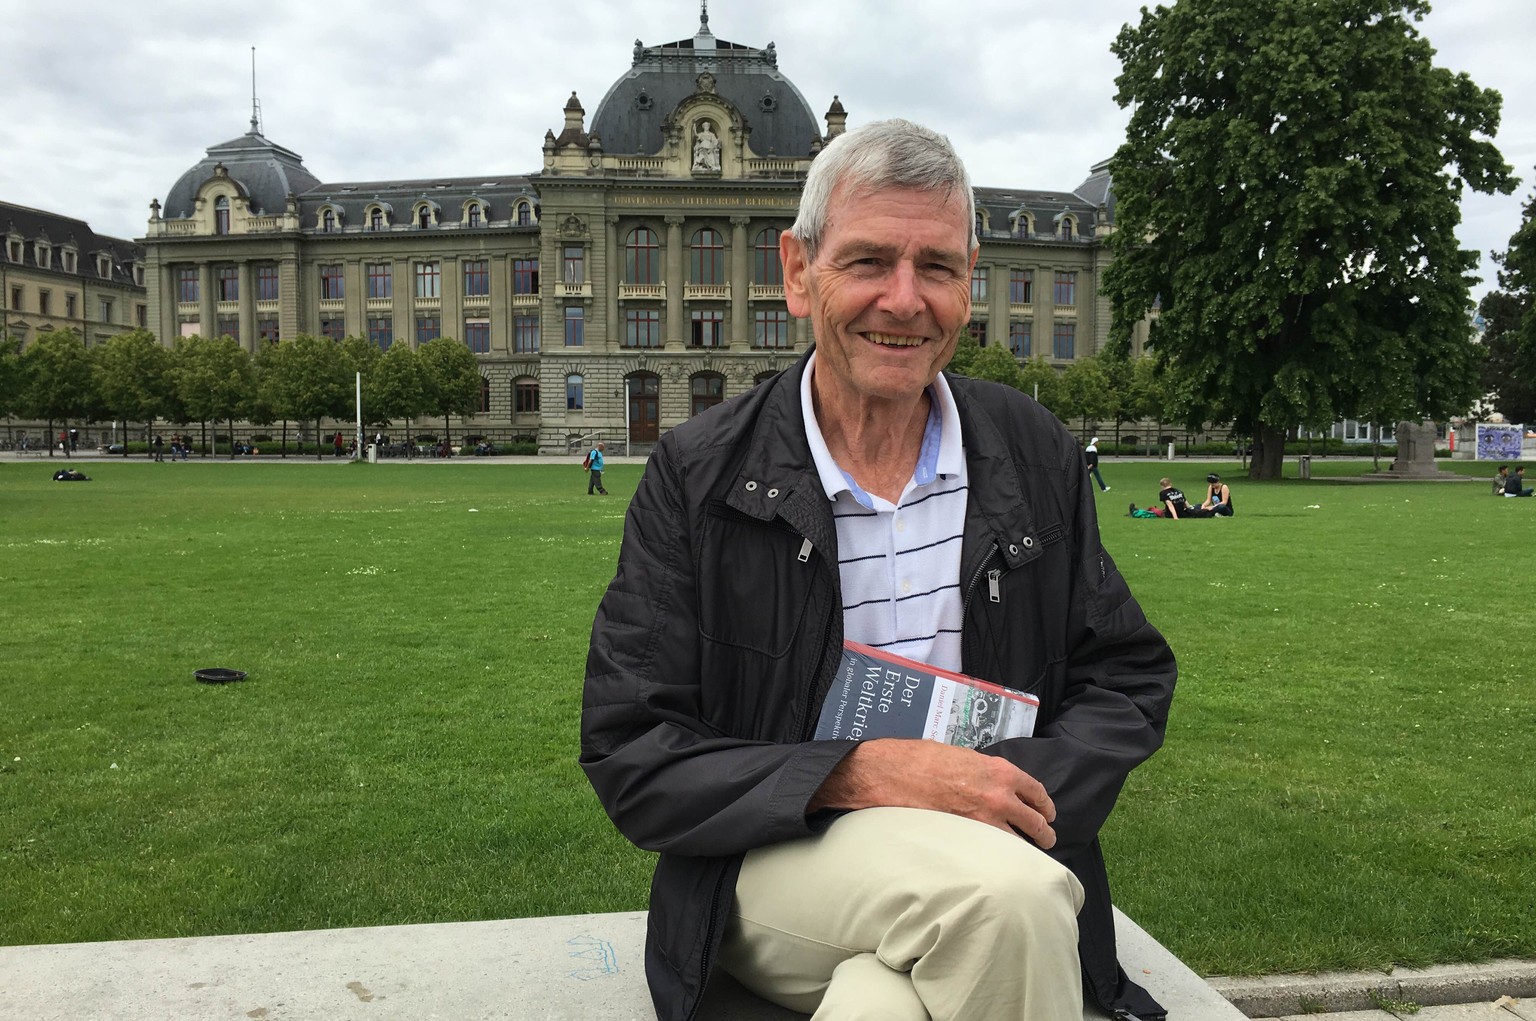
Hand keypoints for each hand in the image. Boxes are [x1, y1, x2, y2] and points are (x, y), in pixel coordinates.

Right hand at [809, 739, 1056, 847]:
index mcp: (1000, 772)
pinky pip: (994, 852)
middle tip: (1047, 838)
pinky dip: (1002, 857)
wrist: (892, 775)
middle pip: (1036, 822)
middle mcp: (1000, 797)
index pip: (1037, 791)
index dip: (1044, 804)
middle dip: (1044, 832)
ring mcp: (985, 822)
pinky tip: (1002, 861)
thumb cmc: (921, 759)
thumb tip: (990, 781)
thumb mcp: (962, 755)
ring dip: (1028, 849)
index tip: (1046, 812)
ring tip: (1030, 856)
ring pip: (1020, 843)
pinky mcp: (967, 840)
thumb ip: (984, 770)